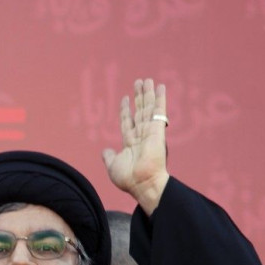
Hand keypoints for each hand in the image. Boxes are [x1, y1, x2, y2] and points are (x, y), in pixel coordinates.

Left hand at [102, 78, 169, 214]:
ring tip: (146, 80)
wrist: (142, 184)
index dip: (126, 110)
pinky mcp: (159, 131)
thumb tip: (104, 150)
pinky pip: (159, 112)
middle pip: (140, 112)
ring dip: (148, 94)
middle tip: (139, 82)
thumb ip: (109, 156)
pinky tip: (160, 87)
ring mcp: (151, 133)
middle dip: (139, 97)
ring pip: (148, 109)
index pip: (128, 122)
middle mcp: (142, 136)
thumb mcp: (113, 166)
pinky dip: (160, 99)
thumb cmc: (129, 179)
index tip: (125, 98)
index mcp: (131, 144)